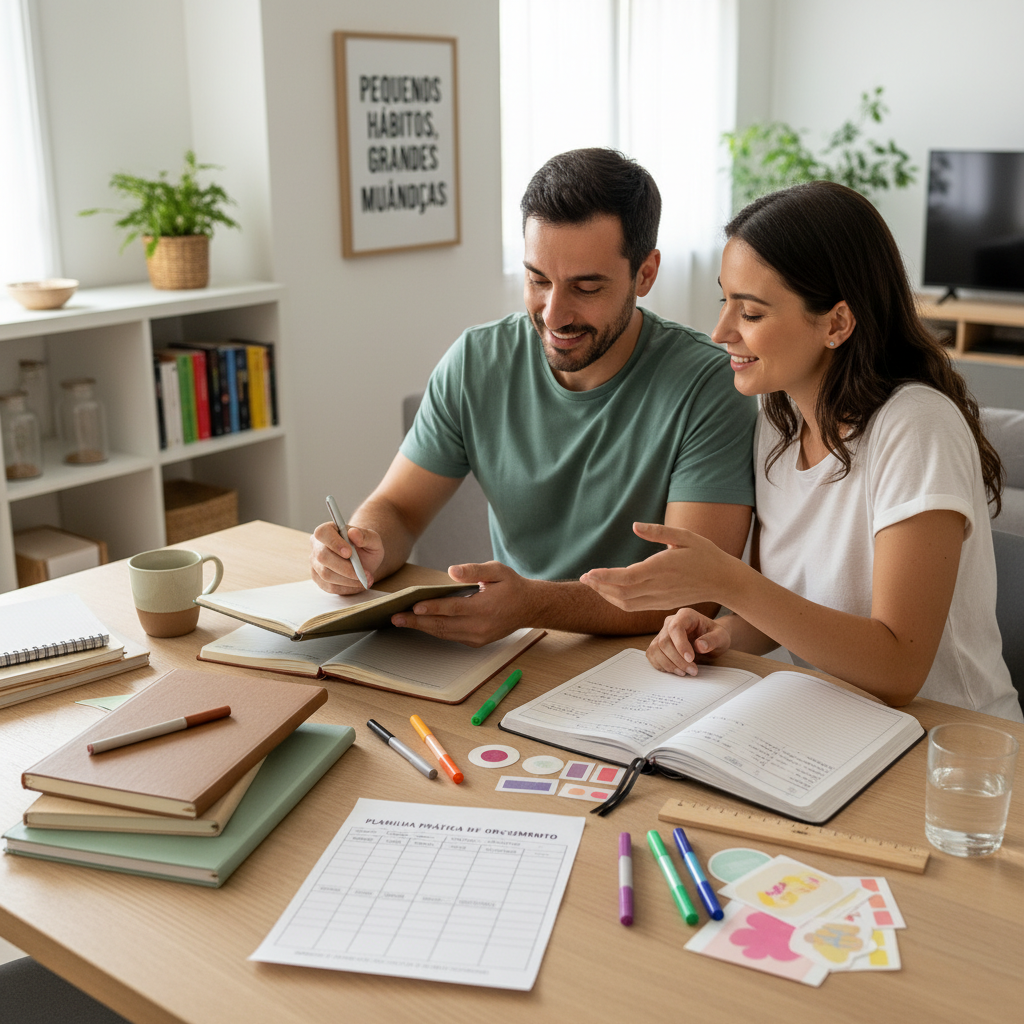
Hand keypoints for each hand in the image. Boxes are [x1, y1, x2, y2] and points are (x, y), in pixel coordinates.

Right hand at [310, 521, 384, 594]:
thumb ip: (366, 535)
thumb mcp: (373, 539)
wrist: (365, 559)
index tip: (349, 553)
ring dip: (349, 580)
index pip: (322, 533)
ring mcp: (315, 563)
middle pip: (323, 557)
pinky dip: (347, 588)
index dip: (334, 543)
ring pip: (326, 574)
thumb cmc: (366, 546)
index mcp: (328, 530)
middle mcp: (317, 545)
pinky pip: (330, 586)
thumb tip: (354, 533)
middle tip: (364, 573)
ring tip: (366, 579)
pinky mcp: (319, 578)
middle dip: (345, 568)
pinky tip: (359, 584)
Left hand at [391, 561, 532, 645]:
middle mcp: (480, 625)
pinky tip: (422, 624)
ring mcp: (478, 636)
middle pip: (443, 625)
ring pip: (445, 633)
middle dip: (417, 621)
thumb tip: (452, 571)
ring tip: (403, 621)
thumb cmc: (511, 586)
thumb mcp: (497, 571)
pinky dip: (436, 631)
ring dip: (423, 628)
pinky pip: (452, 637)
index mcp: (485, 607)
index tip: (414, 607)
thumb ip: (474, 570)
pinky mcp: (477, 641)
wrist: (529, 607)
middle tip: (396, 617)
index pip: (453, 608)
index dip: (432, 608)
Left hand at [579, 522, 729, 610]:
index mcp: (662, 568)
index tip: (588, 574)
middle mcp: (659, 587)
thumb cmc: (705, 554)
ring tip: (593, 584)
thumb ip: (658, 531)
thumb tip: (634, 526)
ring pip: (626, 603)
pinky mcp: (661, 604)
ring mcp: (660, 598)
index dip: (605, 577)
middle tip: (582, 578)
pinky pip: (634, 606)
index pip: (627, 577)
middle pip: (621, 593)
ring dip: (607, 595)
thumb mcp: (684, 536)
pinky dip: (618, 601)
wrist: (723, 581)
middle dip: (599, 586)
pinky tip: (610, 591)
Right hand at [647, 608, 731, 675]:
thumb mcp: (721, 637)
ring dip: (669, 665)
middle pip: (664, 642)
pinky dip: (662, 666)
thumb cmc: (715, 636)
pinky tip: (676, 670)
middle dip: (677, 660)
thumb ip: (712, 640)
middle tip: (693, 670)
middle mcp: (670, 622)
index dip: (680, 645)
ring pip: (656, 649)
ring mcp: (662, 633)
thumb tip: (700, 646)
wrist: (710, 640)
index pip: (675, 628)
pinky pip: (652, 655)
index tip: (691, 659)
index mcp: (685, 615)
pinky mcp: (658, 645)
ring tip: (685, 672)